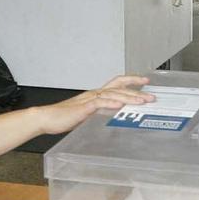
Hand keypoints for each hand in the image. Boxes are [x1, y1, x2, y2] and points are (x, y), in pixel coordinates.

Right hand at [39, 76, 153, 133]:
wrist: (47, 118)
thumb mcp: (88, 115)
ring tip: (142, 101)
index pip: (117, 83)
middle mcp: (94, 94)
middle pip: (119, 88)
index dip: (132, 81)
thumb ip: (100, 112)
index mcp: (96, 95)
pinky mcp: (82, 107)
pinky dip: (110, 103)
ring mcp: (88, 99)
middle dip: (137, 92)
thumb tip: (114, 113)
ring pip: (112, 94)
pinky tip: (119, 105)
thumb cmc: (64, 118)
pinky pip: (98, 103)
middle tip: (152, 96)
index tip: (145, 81)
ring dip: (128, 97)